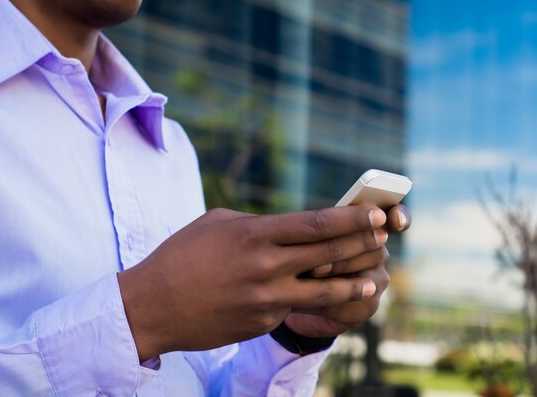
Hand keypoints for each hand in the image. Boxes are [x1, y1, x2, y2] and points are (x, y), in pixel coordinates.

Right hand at [117, 205, 387, 361]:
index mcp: (254, 234)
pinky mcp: (262, 322)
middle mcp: (265, 267)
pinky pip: (295, 309)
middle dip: (362, 243)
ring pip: (324, 292)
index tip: (376, 213)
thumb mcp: (217, 224)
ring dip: (354, 282)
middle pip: (328, 254)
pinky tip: (328, 297)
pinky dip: (315, 301)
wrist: (151, 307)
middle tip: (385, 235)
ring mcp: (265, 299)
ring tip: (373, 278)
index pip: (316, 224)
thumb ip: (258, 224)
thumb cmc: (181, 256)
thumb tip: (290, 227)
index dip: (351, 219)